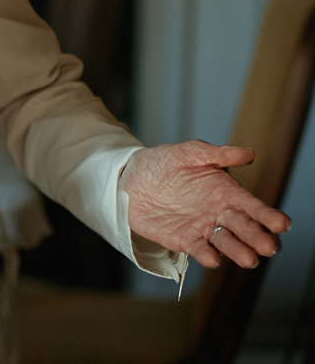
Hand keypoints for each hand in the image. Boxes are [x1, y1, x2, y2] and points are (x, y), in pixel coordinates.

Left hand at [122, 140, 290, 268]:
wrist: (130, 177)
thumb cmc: (164, 163)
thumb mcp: (190, 152)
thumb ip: (218, 154)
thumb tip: (249, 153)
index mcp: (227, 193)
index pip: (252, 207)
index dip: (268, 216)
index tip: (282, 223)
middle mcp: (220, 214)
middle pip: (244, 229)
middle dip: (258, 238)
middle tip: (269, 246)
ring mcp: (203, 229)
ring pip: (226, 243)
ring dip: (238, 252)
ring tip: (249, 259)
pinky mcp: (183, 239)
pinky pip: (197, 249)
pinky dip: (206, 255)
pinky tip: (213, 259)